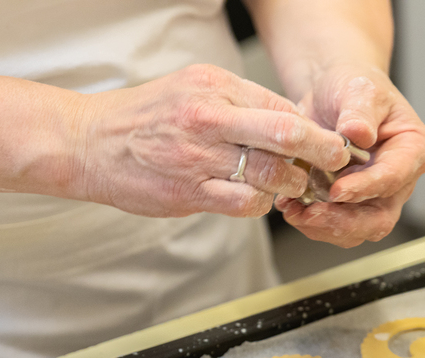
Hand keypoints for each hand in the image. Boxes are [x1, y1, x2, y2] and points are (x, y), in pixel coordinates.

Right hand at [73, 64, 349, 217]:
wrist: (87, 143)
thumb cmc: (143, 119)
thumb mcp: (191, 89)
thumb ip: (238, 103)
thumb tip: (287, 122)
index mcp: (213, 86)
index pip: (281, 106)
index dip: (312, 128)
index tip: (329, 141)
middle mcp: (209, 117)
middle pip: (286, 134)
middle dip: (321, 151)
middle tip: (337, 162)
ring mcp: (199, 156)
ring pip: (270, 172)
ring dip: (292, 183)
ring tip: (295, 186)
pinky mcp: (190, 191)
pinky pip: (244, 202)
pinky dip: (261, 204)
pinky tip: (259, 200)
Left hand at [274, 63, 424, 247]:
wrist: (330, 94)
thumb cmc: (353, 85)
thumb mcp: (358, 88)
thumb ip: (360, 111)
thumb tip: (359, 133)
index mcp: (412, 150)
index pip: (394, 178)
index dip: (366, 188)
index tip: (337, 191)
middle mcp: (398, 180)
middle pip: (379, 218)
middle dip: (344, 222)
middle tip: (311, 214)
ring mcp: (374, 197)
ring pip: (356, 230)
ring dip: (323, 227)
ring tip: (293, 210)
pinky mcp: (349, 205)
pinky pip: (334, 225)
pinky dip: (311, 221)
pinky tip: (290, 207)